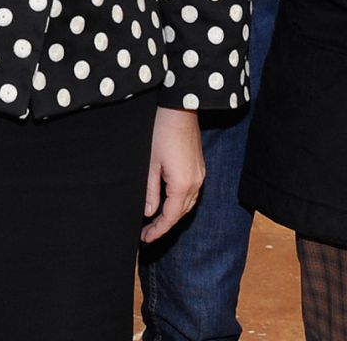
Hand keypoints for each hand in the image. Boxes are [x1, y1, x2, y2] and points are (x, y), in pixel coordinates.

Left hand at [141, 107, 203, 242]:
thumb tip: (149, 213)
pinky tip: (168, 200)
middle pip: (181, 213)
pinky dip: (179, 201)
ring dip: (173, 213)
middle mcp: (197, 183)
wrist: (179, 108)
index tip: (145, 239)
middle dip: (165, 224)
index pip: (171, 217)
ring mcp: (200, 174)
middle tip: (147, 232)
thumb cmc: (161, 132)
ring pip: (188, 203)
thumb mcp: (150, 164)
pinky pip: (191, 192)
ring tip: (155, 220)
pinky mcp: (199, 166)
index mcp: (183, 185)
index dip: (158, 230)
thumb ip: (150, 191)